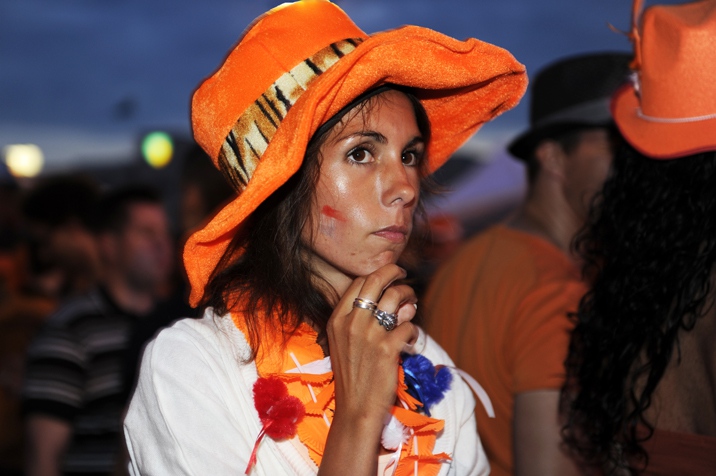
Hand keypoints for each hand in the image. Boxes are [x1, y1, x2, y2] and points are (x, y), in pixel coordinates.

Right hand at [326, 263, 417, 427]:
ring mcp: (369, 334)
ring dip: (409, 296)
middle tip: (404, 276)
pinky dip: (413, 330)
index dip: (377, 275)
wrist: (355, 409)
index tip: (388, 277)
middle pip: (375, 280)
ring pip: (395, 297)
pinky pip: (408, 324)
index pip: (358, 282)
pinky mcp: (387, 348)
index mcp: (337, 319)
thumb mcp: (343, 343)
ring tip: (413, 304)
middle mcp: (351, 322)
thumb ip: (360, 320)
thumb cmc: (352, 376)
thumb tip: (392, 300)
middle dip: (394, 272)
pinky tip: (410, 339)